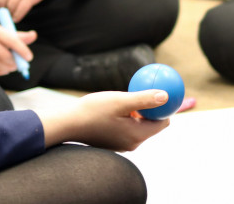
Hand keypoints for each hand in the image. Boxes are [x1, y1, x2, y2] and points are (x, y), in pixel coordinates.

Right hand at [0, 23, 36, 76]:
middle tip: (17, 66)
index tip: (29, 58)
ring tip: (10, 68)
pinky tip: (2, 71)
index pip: (13, 41)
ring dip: (6, 68)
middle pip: (5, 55)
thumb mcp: (4, 31)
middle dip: (14, 63)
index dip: (22, 50)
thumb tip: (34, 35)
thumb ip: (19, 36)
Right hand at [36, 90, 171, 150]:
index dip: (165, 108)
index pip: (162, 122)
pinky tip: (122, 104)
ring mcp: (122, 144)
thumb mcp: (121, 101)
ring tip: (135, 95)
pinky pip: (127, 128)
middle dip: (153, 109)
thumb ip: (144, 99)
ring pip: (139, 126)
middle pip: (152, 125)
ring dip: (139, 112)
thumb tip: (166, 96)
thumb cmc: (93, 111)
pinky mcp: (113, 142)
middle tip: (150, 89)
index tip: (163, 92)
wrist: (67, 124)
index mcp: (137, 135)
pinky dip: (128, 117)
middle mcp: (132, 143)